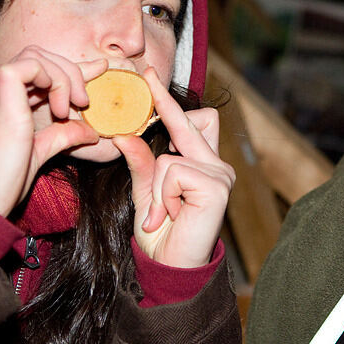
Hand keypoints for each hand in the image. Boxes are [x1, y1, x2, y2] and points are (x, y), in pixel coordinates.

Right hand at [0, 46, 105, 215]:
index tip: (100, 70)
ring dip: (62, 75)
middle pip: (36, 55)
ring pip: (33, 56)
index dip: (70, 68)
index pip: (36, 69)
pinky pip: (24, 67)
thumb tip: (91, 132)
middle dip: (69, 71)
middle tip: (83, 102)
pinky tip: (59, 105)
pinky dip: (49, 76)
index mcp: (0, 102)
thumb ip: (61, 136)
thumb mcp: (36, 153)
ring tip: (71, 106)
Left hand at [115, 68, 235, 268]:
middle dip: (166, 111)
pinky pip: (174, 173)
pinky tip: (171, 216)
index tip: (149, 75)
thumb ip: (140, 163)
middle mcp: (218, 165)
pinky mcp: (217, 187)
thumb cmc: (160, 233)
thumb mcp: (145, 193)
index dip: (168, 99)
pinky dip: (164, 196)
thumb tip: (123, 134)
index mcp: (203, 163)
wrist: (170, 268)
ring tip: (164, 213)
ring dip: (158, 187)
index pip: (190, 121)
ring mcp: (221, 175)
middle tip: (147, 86)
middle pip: (191, 122)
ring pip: (170, 158)